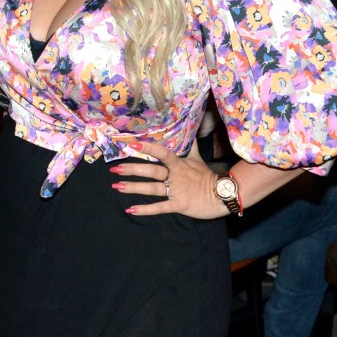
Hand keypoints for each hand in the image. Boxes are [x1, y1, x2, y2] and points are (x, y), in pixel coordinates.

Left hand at [110, 142, 226, 219]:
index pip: (162, 153)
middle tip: (115, 168)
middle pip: (152, 171)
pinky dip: (145, 209)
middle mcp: (175, 176)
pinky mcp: (178, 205)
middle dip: (133, 169)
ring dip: (134, 188)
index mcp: (179, 164)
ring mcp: (176, 191)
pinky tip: (130, 209)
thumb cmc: (207, 177)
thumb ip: (190, 146)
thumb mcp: (198, 159)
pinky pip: (159, 207)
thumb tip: (192, 127)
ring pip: (152, 188)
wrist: (222, 196)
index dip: (148, 148)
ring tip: (116, 186)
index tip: (132, 145)